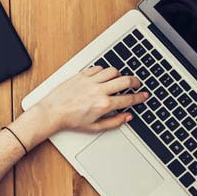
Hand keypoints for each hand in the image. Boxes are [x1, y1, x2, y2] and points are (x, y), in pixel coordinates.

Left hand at [19, 66, 148, 141]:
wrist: (52, 112)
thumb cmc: (71, 120)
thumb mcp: (95, 127)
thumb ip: (114, 122)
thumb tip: (127, 116)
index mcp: (104, 104)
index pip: (129, 99)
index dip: (140, 97)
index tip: (144, 95)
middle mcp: (98, 90)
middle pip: (125, 80)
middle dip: (135, 82)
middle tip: (137, 84)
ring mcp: (90, 81)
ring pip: (113, 71)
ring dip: (119, 75)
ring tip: (119, 80)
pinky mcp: (81, 75)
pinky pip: (98, 68)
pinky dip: (104, 71)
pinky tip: (103, 77)